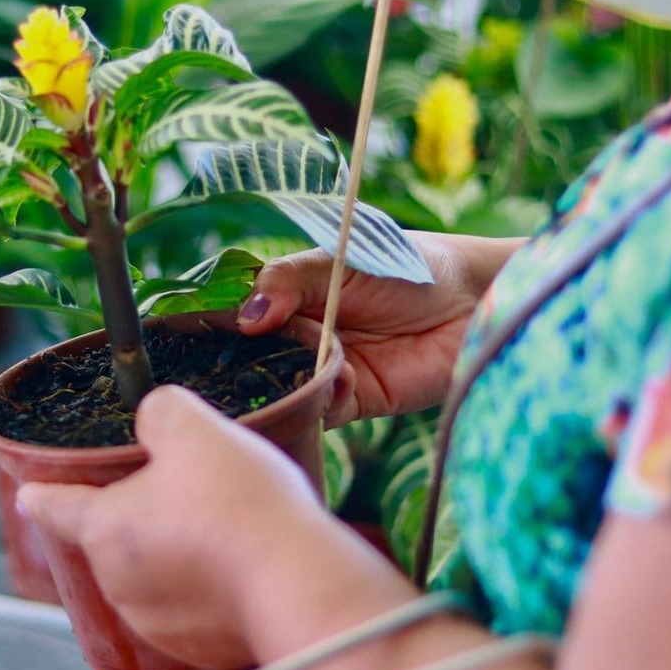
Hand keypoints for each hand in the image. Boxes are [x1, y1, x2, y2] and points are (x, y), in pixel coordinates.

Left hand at [16, 385, 350, 669]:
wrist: (297, 583)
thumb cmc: (239, 503)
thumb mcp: (193, 428)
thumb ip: (158, 411)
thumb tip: (152, 418)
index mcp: (105, 529)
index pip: (55, 507)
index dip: (42, 494)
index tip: (29, 494)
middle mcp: (119, 584)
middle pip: (118, 538)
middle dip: (145, 516)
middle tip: (194, 491)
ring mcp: (158, 625)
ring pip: (157, 576)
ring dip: (180, 555)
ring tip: (230, 529)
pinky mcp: (198, 651)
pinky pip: (195, 611)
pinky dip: (211, 590)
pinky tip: (245, 566)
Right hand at [237, 234, 519, 423]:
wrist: (469, 297)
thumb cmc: (404, 264)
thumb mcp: (339, 260)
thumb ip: (290, 279)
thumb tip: (248, 317)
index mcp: (289, 298)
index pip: (242, 318)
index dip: (223, 327)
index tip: (201, 334)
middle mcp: (299, 337)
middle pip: (254, 361)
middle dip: (246, 364)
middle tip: (238, 362)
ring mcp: (323, 371)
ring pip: (284, 389)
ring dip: (286, 383)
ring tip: (296, 366)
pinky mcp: (353, 400)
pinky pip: (322, 409)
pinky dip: (322, 399)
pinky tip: (341, 377)